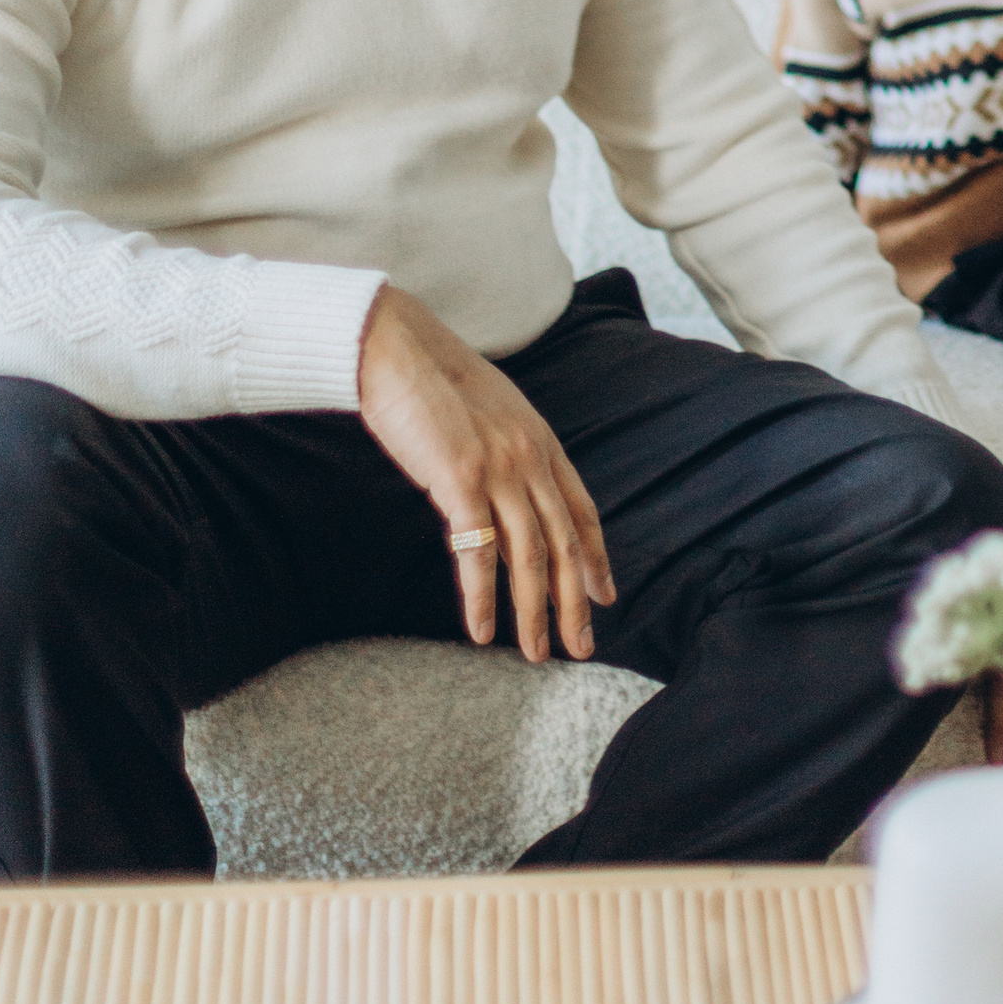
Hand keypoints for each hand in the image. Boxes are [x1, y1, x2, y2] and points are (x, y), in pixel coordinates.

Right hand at [356, 285, 615, 662]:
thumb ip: (508, 454)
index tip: (604, 595)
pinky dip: (482, 597)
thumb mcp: (491, 416)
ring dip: (534, 612)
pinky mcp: (461, 480)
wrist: (398, 350)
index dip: (595, 556)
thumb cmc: (434, 382)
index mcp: (541, 442)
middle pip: (564, 542)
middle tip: (582, 646)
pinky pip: (478, 553)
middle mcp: (530, 458)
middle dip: (576, 600)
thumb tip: (509, 497)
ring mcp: (499, 470)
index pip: (581, 510)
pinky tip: (482, 631)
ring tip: (538, 653)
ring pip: (530, 556)